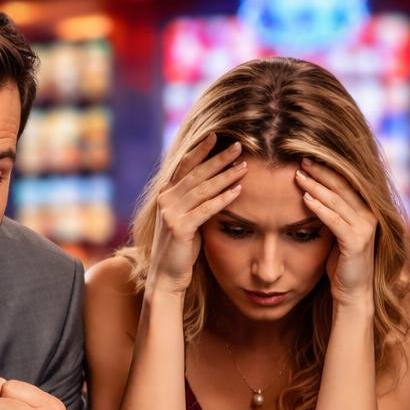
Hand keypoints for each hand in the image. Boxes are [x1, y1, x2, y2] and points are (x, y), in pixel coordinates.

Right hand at [149, 134, 246, 291]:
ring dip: (226, 176)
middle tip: (239, 145)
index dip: (201, 149)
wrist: (166, 275)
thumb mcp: (184, 217)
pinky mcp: (179, 227)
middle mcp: (165, 199)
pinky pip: (206, 209)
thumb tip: (212, 179)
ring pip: (203, 188)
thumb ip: (192, 198)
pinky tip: (238, 191)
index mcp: (166, 193)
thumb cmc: (180, 247)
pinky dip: (223, 199)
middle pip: (196, 173)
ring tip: (244, 165)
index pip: (185, 165)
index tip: (217, 135)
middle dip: (219, 158)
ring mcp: (170, 213)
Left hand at [296, 159, 377, 304]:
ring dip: (316, 186)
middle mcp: (370, 215)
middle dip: (321, 171)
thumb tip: (312, 192)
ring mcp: (365, 228)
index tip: (306, 157)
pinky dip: (319, 208)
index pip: (346, 182)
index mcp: (366, 209)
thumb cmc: (340, 263)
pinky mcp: (356, 243)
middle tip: (300, 159)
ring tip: (298, 175)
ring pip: (337, 201)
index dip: (327, 168)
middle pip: (343, 186)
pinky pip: (335, 220)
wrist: (352, 292)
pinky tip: (305, 199)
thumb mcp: (336, 232)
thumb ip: (332, 212)